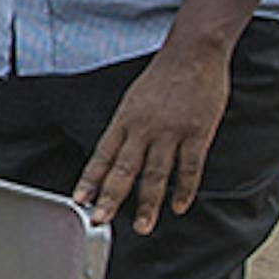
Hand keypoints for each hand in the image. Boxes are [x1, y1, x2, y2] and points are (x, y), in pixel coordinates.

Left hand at [73, 39, 229, 235]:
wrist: (194, 52)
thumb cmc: (163, 77)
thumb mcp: (134, 100)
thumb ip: (126, 129)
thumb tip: (113, 160)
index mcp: (125, 119)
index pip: (102, 155)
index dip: (90, 180)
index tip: (80, 201)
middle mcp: (144, 127)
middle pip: (124, 168)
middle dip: (111, 197)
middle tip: (101, 220)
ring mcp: (171, 131)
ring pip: (156, 174)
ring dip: (148, 203)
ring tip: (143, 226)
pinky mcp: (198, 132)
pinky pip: (190, 167)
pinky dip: (184, 189)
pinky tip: (179, 206)